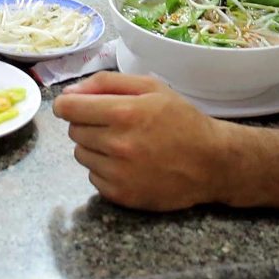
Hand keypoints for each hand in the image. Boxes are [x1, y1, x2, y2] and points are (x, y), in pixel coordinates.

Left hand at [53, 73, 235, 210]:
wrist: (211, 162)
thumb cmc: (181, 119)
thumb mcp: (151, 87)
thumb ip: (106, 83)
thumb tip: (69, 93)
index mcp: (123, 112)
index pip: (68, 108)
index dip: (67, 104)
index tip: (75, 106)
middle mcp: (117, 144)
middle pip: (74, 131)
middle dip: (88, 124)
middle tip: (114, 124)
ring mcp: (118, 173)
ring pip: (81, 154)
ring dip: (94, 147)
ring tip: (123, 144)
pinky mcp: (120, 195)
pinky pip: (93, 176)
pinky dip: (104, 169)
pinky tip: (128, 164)